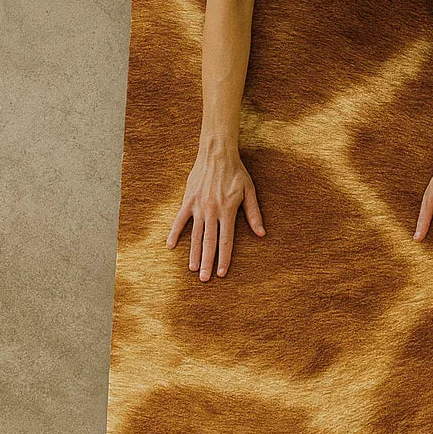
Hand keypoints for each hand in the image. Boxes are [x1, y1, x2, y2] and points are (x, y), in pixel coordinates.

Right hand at [166, 144, 264, 280]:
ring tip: (193, 269)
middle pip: (209, 243)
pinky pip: (179, 220)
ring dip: (193, 253)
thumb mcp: (249, 191)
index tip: (221, 273)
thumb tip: (261, 233)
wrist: (217, 153)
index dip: (224, 259)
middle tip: (204, 279)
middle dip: (207, 263)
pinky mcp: (188, 200)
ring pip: (195, 235)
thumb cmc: (236, 172)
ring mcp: (198, 206)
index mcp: (228, 211)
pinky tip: (171, 246)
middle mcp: (212, 211)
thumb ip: (254, 214)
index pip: (226, 241)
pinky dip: (174, 233)